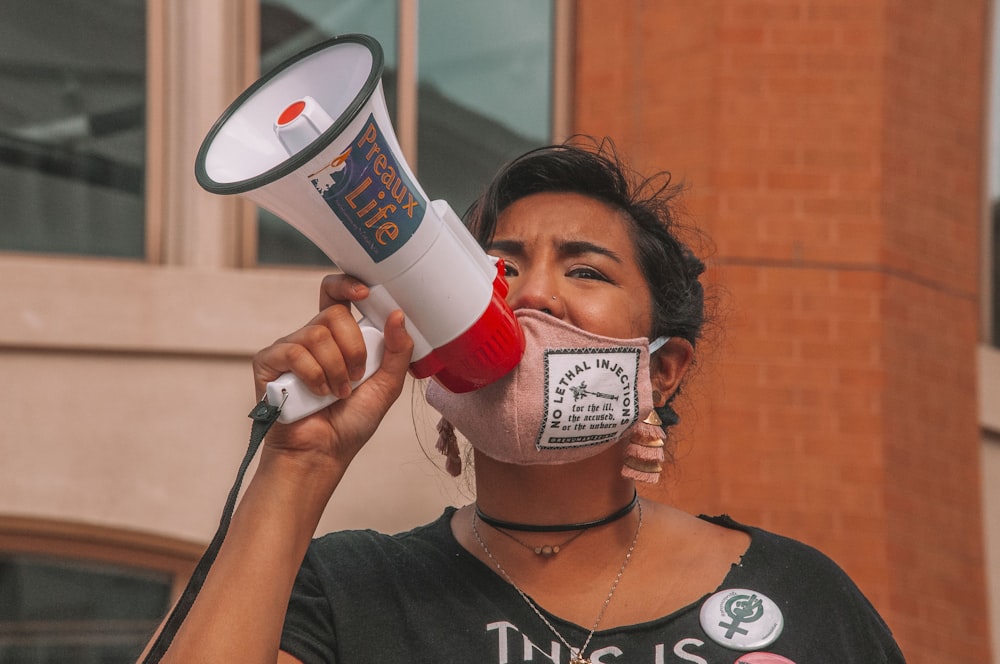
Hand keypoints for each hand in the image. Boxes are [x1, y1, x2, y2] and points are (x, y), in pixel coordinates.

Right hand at [251, 274, 413, 468]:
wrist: (323, 453)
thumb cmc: (351, 422)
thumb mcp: (386, 386)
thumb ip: (397, 352)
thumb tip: (398, 315)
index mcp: (338, 337)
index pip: (337, 295)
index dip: (347, 284)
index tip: (365, 292)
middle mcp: (312, 337)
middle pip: (333, 313)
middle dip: (353, 347)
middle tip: (356, 377)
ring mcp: (288, 348)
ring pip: (316, 334)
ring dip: (335, 369)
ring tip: (337, 393)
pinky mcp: (268, 363)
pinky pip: (294, 352)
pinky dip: (313, 375)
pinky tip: (317, 394)